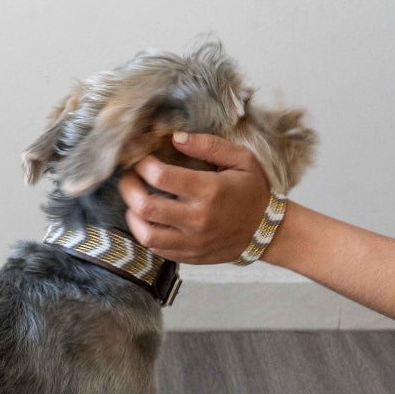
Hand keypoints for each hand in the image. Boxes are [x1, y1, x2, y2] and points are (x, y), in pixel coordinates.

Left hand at [118, 133, 270, 263]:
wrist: (266, 231)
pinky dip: (145, 233)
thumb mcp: (241, 159)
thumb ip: (208, 145)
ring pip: (145, 233)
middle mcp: (197, 219)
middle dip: (129, 188)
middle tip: (128, 178)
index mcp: (209, 190)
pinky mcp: (188, 256)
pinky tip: (149, 220)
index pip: (161, 176)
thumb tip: (175, 138)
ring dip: (132, 215)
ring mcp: (191, 241)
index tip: (141, 159)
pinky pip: (156, 248)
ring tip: (135, 202)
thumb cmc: (252, 191)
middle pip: (146, 206)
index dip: (143, 165)